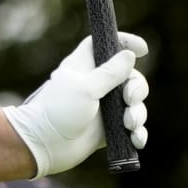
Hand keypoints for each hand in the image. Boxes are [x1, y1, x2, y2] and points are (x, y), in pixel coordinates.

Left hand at [2, 34, 148, 176]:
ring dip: (138, 113)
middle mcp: (96, 84)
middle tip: (129, 99)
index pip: (105, 45)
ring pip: (134, 103)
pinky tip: (135, 139)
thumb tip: (129, 55)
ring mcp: (103, 107)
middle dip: (137, 88)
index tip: (143, 49)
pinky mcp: (108, 129)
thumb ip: (109, 73)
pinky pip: (132, 128)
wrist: (44, 144)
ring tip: (129, 125)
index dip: (124, 42)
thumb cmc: (59, 110)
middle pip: (129, 76)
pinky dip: (137, 132)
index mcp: (85, 66)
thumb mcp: (85, 87)